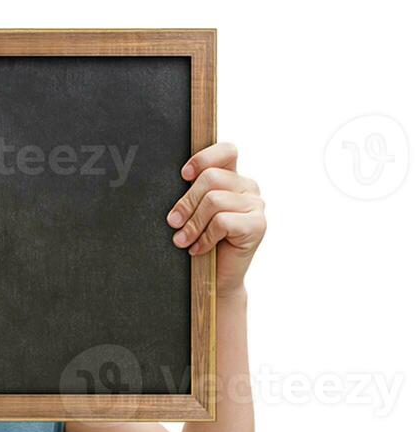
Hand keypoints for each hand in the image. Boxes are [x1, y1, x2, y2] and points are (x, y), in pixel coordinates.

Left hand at [166, 143, 265, 297]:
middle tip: (173, 222)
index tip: (183, 175)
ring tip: (182, 240)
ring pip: (214, 200)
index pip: (227, 151)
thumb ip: (192, 192)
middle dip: (186, 202)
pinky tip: (199, 249)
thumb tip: (177, 177)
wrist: (215, 280)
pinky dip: (205, 237)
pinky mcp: (258, 225)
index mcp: (232, 178)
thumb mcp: (193, 212)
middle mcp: (248, 187)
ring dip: (193, 224)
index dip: (203, 158)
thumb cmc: (200, 241)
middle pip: (211, 178)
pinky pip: (222, 221)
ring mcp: (256, 206)